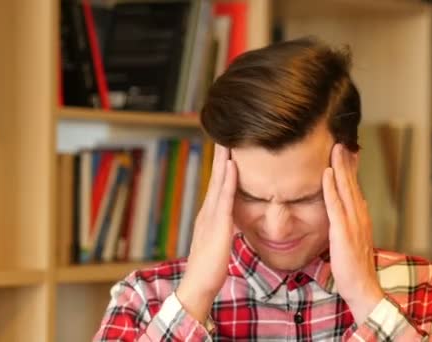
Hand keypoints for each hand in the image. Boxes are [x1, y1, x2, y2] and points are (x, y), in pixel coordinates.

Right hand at [176, 144, 237, 323]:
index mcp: (209, 215)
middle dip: (221, 156)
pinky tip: (233, 166)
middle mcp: (207, 211)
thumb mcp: (219, 243)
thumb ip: (224, 230)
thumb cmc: (209, 268)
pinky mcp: (218, 225)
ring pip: (219, 182)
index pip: (218, 185)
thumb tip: (231, 223)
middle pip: (216, 178)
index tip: (227, 148)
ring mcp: (211, 216)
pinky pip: (224, 198)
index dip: (222, 166)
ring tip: (229, 140)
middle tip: (226, 134)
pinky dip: (228, 180)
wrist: (198, 285)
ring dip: (224, 160)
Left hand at [322, 144, 383, 325]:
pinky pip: (335, 205)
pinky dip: (331, 187)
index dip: (350, 169)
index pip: (355, 188)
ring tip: (335, 148)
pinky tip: (326, 173)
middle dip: (346, 161)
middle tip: (340, 141)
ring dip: (340, 167)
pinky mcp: (342, 231)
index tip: (345, 152)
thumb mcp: (353, 240)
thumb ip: (350, 223)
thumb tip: (348, 208)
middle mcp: (360, 216)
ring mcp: (353, 223)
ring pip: (345, 189)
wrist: (362, 287)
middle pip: (352, 183)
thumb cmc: (355, 267)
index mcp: (361, 217)